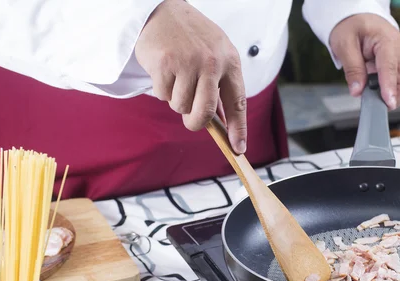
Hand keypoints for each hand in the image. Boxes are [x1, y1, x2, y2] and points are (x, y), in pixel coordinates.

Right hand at [135, 0, 246, 152]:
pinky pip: (162, 95)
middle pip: (205, 113)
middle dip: (196, 123)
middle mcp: (211, 62)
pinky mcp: (165, 63)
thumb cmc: (191, 39)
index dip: (239, 129)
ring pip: (181, 106)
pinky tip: (164, 70)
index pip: (238, 102)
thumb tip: (222, 124)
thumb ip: (219, 87)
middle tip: (191, 121)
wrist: (162, 10)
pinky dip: (161, 88)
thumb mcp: (214, 56)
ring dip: (175, 99)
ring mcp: (188, 62)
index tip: (238, 148)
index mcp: (230, 61)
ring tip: (176, 78)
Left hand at [330, 13, 399, 109]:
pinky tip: (374, 90)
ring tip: (370, 95)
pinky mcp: (397, 66)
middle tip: (375, 107)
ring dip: (389, 94)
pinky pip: (397, 83)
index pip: (390, 68)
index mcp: (388, 40)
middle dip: (393, 97)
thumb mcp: (345, 44)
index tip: (388, 103)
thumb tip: (357, 90)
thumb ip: (352, 68)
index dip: (389, 88)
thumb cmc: (352, 27)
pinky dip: (386, 90)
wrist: (357, 19)